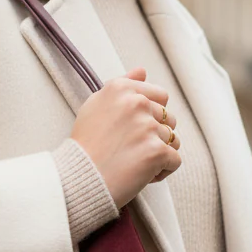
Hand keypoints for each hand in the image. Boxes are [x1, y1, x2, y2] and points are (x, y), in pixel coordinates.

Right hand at [69, 66, 180, 207]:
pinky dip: (161, 171)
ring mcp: (148, 127)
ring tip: (134, 163)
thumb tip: (142, 71)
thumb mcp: (95, 106)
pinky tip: (140, 175)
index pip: (159, 97)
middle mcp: (136, 103)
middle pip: (168, 119)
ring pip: (173, 140)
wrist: (78, 180)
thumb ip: (122, 85)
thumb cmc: (85, 146)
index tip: (132, 130)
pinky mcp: (156, 151)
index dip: (150, 116)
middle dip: (155, 136)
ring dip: (158, 154)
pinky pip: (174, 161)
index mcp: (121, 88)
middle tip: (130, 149)